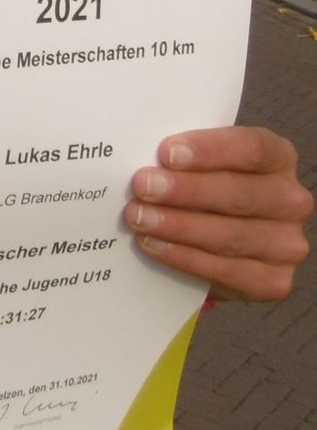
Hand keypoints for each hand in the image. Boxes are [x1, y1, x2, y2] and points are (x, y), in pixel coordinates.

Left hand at [125, 127, 311, 301]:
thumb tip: (141, 153)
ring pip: (230, 235)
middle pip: (238, 194)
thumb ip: (184, 155)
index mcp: (278, 157)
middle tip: (142, 186)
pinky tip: (153, 244)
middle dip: (185, 191)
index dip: (209, 150)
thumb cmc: (205, 184)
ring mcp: (287, 244)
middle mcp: (291, 200)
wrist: (216, 235)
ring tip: (139, 217)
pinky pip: (226, 271)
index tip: (167, 153)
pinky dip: (184, 258)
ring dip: (178, 226)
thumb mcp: (202, 161)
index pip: (250, 148)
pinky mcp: (274, 281)